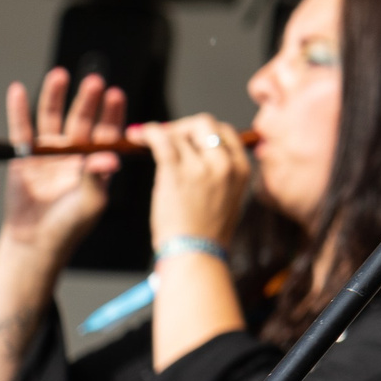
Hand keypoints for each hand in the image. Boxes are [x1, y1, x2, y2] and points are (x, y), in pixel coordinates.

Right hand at [0, 69, 127, 263]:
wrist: (37, 240)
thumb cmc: (71, 224)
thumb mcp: (91, 201)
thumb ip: (97, 177)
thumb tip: (110, 158)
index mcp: (96, 161)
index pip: (107, 132)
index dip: (111, 114)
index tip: (116, 95)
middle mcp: (74, 152)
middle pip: (82, 119)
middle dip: (88, 101)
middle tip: (94, 81)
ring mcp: (49, 152)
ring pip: (53, 118)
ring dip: (56, 97)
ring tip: (60, 74)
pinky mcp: (24, 156)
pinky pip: (21, 130)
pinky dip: (19, 111)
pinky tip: (18, 90)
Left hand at [138, 114, 252, 250]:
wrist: (196, 255)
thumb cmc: (208, 235)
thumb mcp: (229, 199)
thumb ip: (222, 175)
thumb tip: (200, 156)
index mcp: (242, 169)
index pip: (225, 132)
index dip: (202, 130)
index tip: (187, 136)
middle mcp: (225, 163)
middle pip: (205, 124)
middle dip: (184, 126)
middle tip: (167, 136)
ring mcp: (202, 167)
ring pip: (180, 132)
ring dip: (161, 131)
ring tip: (144, 137)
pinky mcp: (176, 172)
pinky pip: (162, 140)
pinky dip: (148, 133)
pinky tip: (138, 136)